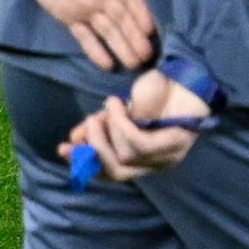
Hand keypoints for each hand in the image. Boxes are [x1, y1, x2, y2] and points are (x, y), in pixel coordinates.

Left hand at [5, 0, 156, 74]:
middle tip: (146, 56)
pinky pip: (85, 35)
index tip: (150, 27)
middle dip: (135, 35)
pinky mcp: (69, 15)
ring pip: (109, 29)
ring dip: (122, 46)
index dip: (141, 9)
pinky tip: (108, 65)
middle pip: (123, 16)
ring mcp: (87, 5)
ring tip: (134, 66)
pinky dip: (96, 50)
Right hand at [66, 69, 214, 181]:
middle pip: (117, 172)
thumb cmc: (155, 92)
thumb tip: (75, 139)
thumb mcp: (120, 112)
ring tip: (103, 109)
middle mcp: (157, 165)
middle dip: (95, 149)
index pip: (112, 174)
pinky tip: (116, 104)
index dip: (87, 164)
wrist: (184, 74)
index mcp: (145, 161)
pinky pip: (136, 143)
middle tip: (86, 124)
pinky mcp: (171, 144)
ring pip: (125, 157)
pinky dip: (120, 124)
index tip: (64, 149)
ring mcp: (167, 157)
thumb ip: (102, 127)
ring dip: (108, 131)